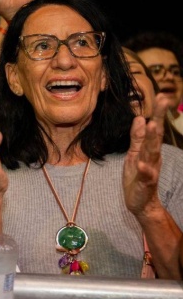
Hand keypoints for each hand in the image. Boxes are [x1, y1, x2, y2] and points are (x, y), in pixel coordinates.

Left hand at [123, 97, 165, 216]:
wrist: (140, 202)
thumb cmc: (137, 176)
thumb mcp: (134, 154)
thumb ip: (137, 138)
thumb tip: (140, 119)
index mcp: (150, 149)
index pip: (154, 128)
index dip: (158, 112)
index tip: (161, 96)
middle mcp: (153, 156)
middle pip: (156, 135)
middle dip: (159, 118)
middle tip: (163, 101)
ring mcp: (151, 169)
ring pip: (152, 152)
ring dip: (153, 139)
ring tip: (153, 125)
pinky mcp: (146, 182)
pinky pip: (146, 175)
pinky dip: (146, 169)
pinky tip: (144, 163)